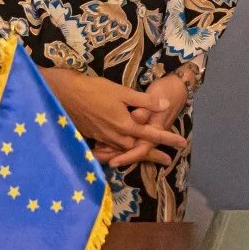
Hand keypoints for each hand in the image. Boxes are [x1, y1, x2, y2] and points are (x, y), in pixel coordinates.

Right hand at [41, 68, 187, 168]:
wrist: (65, 94)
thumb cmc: (95, 90)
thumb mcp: (123, 92)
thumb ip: (145, 101)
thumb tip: (166, 105)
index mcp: (125, 126)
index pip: (151, 135)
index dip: (168, 138)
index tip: (183, 143)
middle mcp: (114, 136)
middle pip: (137, 149)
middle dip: (152, 153)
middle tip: (167, 159)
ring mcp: (102, 138)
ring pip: (123, 150)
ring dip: (136, 153)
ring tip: (148, 156)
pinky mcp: (92, 136)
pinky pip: (110, 148)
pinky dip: (119, 150)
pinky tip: (122, 148)